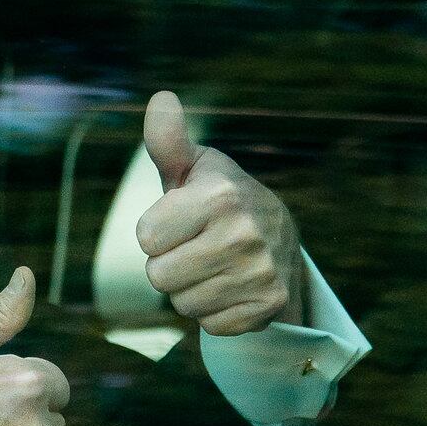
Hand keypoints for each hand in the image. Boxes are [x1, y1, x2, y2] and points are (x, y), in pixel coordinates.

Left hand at [137, 91, 303, 336]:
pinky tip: (232, 287)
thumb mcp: (194, 167)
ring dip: (191, 290)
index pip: (146, 238)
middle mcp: (245, 234)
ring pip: (183, 304)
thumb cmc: (219, 199)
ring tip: (215, 266)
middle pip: (159, 277)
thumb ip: (167, 140)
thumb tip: (160, 99)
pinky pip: (210, 326)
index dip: (156, 232)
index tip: (181, 221)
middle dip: (170, 265)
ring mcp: (261, 273)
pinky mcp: (268, 307)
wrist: (280, 237)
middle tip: (197, 247)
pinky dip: (215, 312)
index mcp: (220, 196)